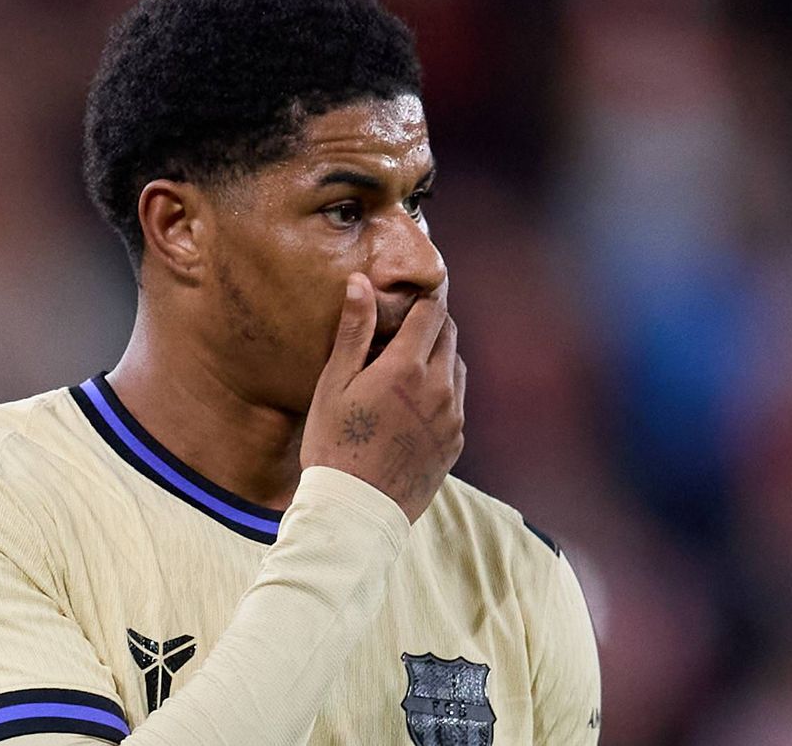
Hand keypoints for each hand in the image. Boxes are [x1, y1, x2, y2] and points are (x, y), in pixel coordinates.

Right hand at [301, 273, 465, 522]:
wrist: (355, 510)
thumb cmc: (334, 444)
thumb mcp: (334, 384)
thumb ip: (353, 331)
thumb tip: (360, 282)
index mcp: (407, 368)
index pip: (431, 313)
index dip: (421, 301)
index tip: (407, 300)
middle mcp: (439, 389)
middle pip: (449, 336)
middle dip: (430, 326)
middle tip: (402, 332)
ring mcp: (452, 418)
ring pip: (457, 368)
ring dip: (438, 359)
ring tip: (406, 370)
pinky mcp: (455, 443)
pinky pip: (457, 404)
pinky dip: (441, 393)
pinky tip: (412, 406)